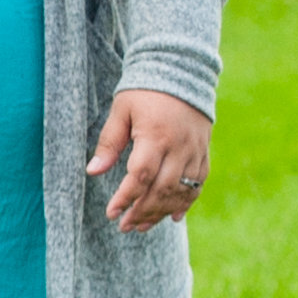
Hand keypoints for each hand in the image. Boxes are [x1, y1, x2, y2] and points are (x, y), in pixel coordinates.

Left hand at [88, 88, 209, 232]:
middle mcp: (179, 146)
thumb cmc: (144, 91)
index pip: (140, 176)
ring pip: (181, 191)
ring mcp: (195, 151)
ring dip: (161, 212)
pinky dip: (186, 202)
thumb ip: (109, 142)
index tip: (112, 213)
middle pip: (162, 189)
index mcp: (155, 135)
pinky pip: (198, 184)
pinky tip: (172, 217)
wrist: (181, 71)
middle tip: (125, 226)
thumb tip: (93, 171)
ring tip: (141, 226)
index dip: (126, 198)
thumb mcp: (121, 110)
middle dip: (142, 212)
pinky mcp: (204, 152)